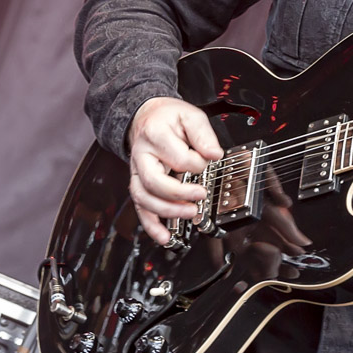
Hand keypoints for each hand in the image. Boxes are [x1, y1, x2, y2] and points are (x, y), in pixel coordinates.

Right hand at [127, 96, 224, 244]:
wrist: (147, 117)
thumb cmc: (169, 118)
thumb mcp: (191, 116)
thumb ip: (204, 135)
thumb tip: (215, 154)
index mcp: (156, 136)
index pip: (179, 158)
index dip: (198, 163)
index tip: (208, 160)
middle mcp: (142, 156)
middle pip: (154, 182)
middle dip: (179, 194)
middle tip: (200, 196)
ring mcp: (138, 172)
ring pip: (144, 198)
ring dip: (167, 211)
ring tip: (189, 214)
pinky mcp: (139, 184)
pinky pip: (140, 208)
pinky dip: (151, 225)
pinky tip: (164, 237)